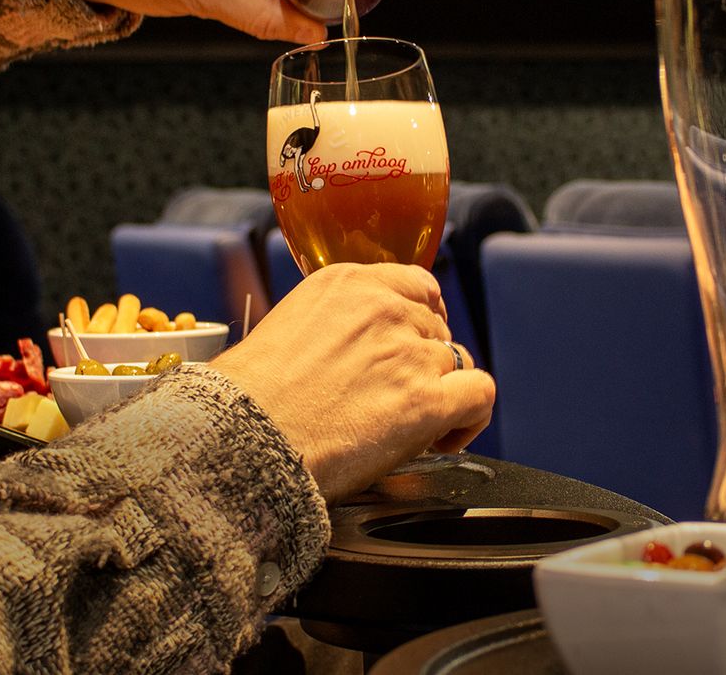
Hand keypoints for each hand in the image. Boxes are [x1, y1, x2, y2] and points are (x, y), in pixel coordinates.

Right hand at [212, 263, 495, 499]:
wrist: (245, 441)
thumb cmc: (249, 400)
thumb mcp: (284, 328)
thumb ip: (334, 324)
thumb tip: (354, 348)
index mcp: (348, 284)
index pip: (417, 287)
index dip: (421, 321)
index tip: (411, 345)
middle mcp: (384, 309)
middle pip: (437, 329)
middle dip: (423, 363)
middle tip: (393, 398)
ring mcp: (409, 353)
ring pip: (458, 362)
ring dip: (441, 392)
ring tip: (410, 426)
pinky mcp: (427, 401)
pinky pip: (480, 394)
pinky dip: (472, 417)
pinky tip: (446, 434)